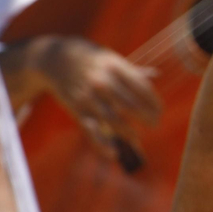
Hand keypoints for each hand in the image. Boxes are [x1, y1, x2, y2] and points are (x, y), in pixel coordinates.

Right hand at [34, 35, 161, 153]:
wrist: (53, 59)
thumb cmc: (88, 59)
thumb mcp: (109, 58)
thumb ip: (131, 70)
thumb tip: (156, 75)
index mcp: (114, 65)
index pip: (141, 87)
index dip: (154, 102)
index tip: (159, 111)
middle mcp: (101, 80)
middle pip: (130, 105)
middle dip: (146, 118)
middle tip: (154, 124)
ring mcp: (88, 95)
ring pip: (113, 120)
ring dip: (128, 132)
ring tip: (136, 137)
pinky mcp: (76, 108)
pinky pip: (91, 129)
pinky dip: (102, 144)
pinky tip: (113, 153)